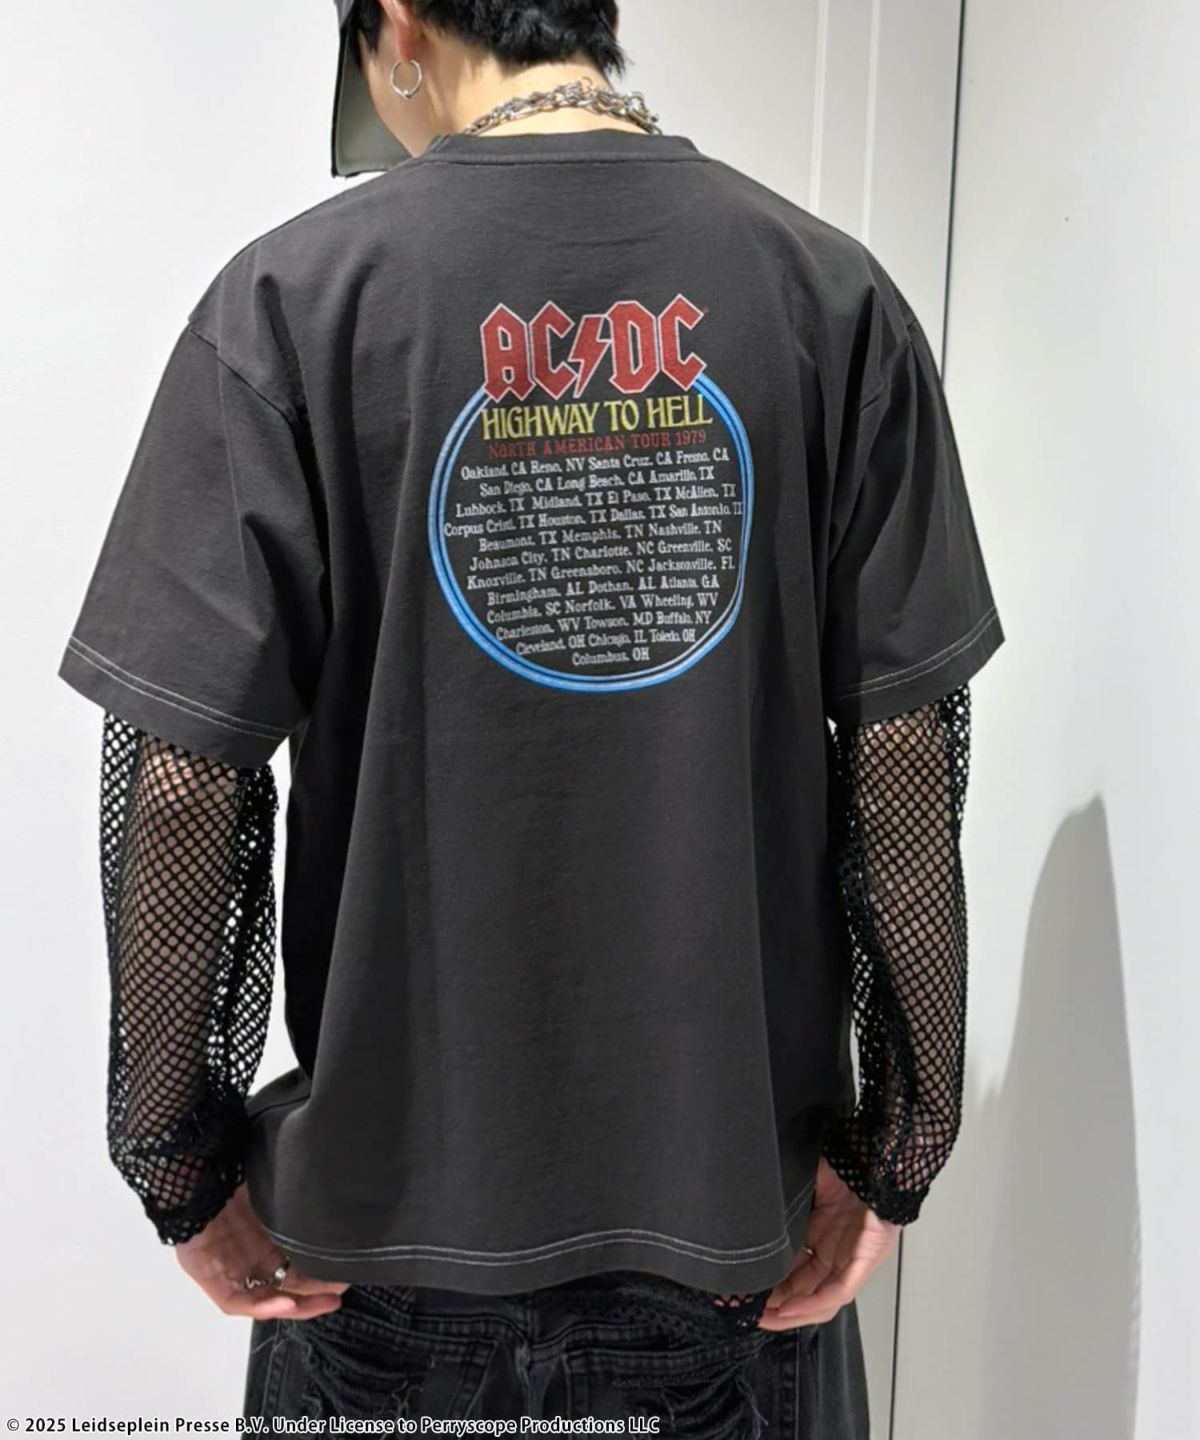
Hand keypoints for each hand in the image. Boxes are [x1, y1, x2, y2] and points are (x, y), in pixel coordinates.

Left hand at [174, 1183, 350, 1319]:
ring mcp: (229, 1269)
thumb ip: (293, 1201)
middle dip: (314, 1292)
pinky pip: (236, 1301)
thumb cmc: (234, 1173)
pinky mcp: (209, 1278)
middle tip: (340, 1291)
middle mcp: (250, 1255)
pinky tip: (286, 1302)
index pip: (295, 1262)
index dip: (319, 1271)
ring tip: (324, 1301)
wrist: (196, 1172)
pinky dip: (262, 1306)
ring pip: (265, 1298)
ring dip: (296, 1305)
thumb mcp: (273, 1188)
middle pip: (284, 1284)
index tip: (345, 1270)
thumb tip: (331, 1195)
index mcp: (264, 1235)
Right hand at [756, 1157, 898, 1330]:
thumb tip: (755, 1193)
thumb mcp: (808, 1184)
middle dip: (775, 1305)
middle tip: (747, 1310)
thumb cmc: (848, 1169)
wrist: (877, 1163)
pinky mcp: (864, 1264)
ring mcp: (850, 1261)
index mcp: (822, 1236)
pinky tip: (790, 1309)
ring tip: (765, 1318)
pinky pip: (836, 1292)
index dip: (772, 1283)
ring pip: (819, 1300)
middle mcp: (836, 1254)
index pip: (793, 1269)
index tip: (747, 1289)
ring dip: (791, 1313)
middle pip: (803, 1290)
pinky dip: (812, 1303)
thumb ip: (787, 1196)